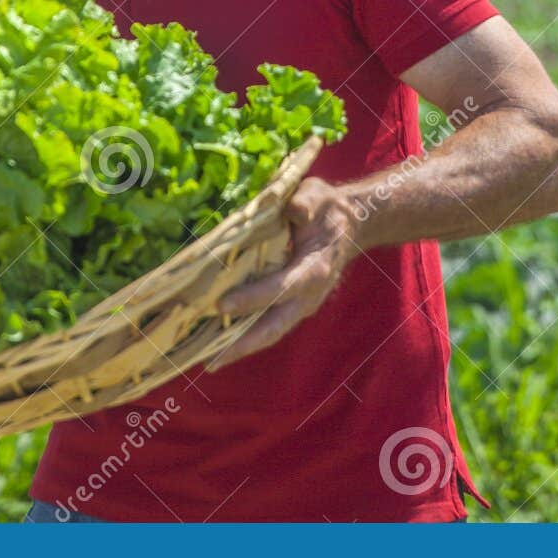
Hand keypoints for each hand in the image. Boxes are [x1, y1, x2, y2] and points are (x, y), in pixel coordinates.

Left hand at [207, 177, 361, 371]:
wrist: (348, 225)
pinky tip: (219, 345)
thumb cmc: (326, 209)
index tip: (221, 305)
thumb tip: (295, 211)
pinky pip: (267, 325)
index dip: (252, 297)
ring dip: (240, 348)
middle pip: (273, 327)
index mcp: (314, 269)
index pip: (280, 288)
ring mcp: (301, 305)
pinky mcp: (292, 307)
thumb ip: (306, 203)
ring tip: (208, 362)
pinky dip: (245, 337)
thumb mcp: (317, 196)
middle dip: (242, 345)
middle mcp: (308, 296)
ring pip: (269, 332)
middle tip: (210, 360)